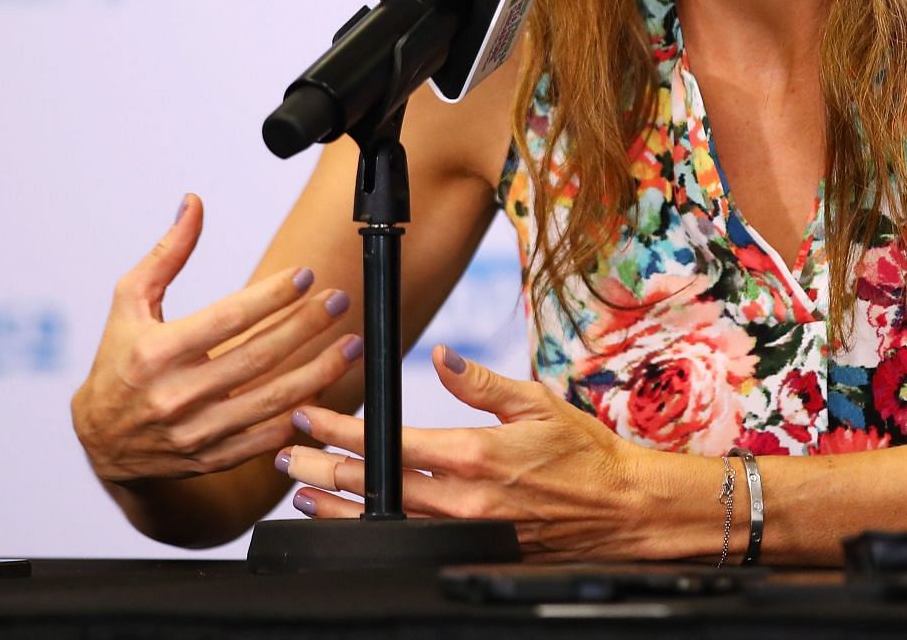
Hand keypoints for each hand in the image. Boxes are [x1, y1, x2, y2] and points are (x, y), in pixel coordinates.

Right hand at [72, 194, 361, 483]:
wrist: (100, 441)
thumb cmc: (118, 360)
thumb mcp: (129, 302)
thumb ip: (166, 253)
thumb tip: (194, 203)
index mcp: (155, 353)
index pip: (226, 319)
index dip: (271, 297)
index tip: (306, 275)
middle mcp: (176, 396)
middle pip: (257, 358)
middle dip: (305, 326)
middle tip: (339, 301)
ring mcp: (195, 432)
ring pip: (270, 401)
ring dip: (318, 371)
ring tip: (351, 344)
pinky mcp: (210, 459)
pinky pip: (265, 439)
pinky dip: (299, 416)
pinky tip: (326, 389)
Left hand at [281, 345, 665, 559]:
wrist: (621, 509)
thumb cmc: (584, 453)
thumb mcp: (534, 403)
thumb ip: (479, 383)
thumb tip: (440, 355)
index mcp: (474, 454)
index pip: (388, 443)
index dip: (341, 430)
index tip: (310, 417)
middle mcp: (463, 498)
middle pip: (373, 487)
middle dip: (321, 467)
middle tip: (284, 454)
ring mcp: (466, 531)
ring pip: (383, 522)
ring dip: (336, 506)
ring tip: (301, 493)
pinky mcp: (473, 550)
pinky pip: (410, 543)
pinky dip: (373, 533)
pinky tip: (352, 525)